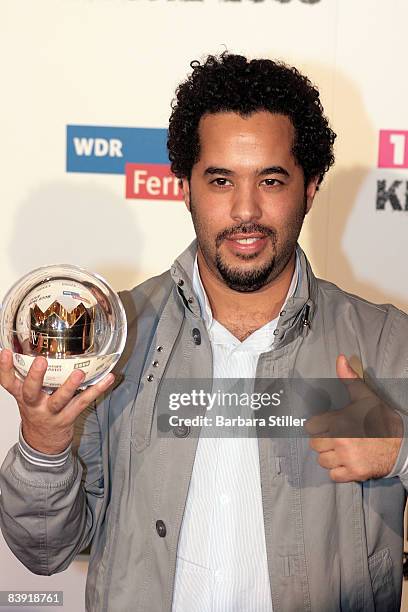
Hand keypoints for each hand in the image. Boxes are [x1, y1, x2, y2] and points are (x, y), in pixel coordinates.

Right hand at [0, 348, 114, 454]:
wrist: (43, 443)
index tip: (5, 352)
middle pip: (31, 391)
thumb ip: (27, 375)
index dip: (5, 368)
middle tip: (41, 361)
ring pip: (59, 400)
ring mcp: (52, 412)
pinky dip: (97, 389)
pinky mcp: (69, 417)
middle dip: (35, 377)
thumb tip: (29, 344)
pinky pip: (84, 402)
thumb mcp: (26, 394)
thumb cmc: (37, 411)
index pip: (8, 382)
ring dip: (70, 386)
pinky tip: (108, 378)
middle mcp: (35, 404)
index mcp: (22, 396)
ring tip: (79, 373)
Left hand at [307, 355, 402, 482]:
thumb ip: (348, 378)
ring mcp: (347, 458)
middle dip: (322, 441)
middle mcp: (340, 440)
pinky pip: (333, 475)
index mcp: (339, 421)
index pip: (311, 427)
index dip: (317, 426)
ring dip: (329, 457)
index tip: (326, 426)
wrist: (402, 442)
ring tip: (341, 450)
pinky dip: (338, 471)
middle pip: (314, 445)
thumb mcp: (364, 396)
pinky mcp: (354, 473)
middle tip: (335, 438)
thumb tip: (340, 358)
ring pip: (322, 461)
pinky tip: (346, 462)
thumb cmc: (380, 418)